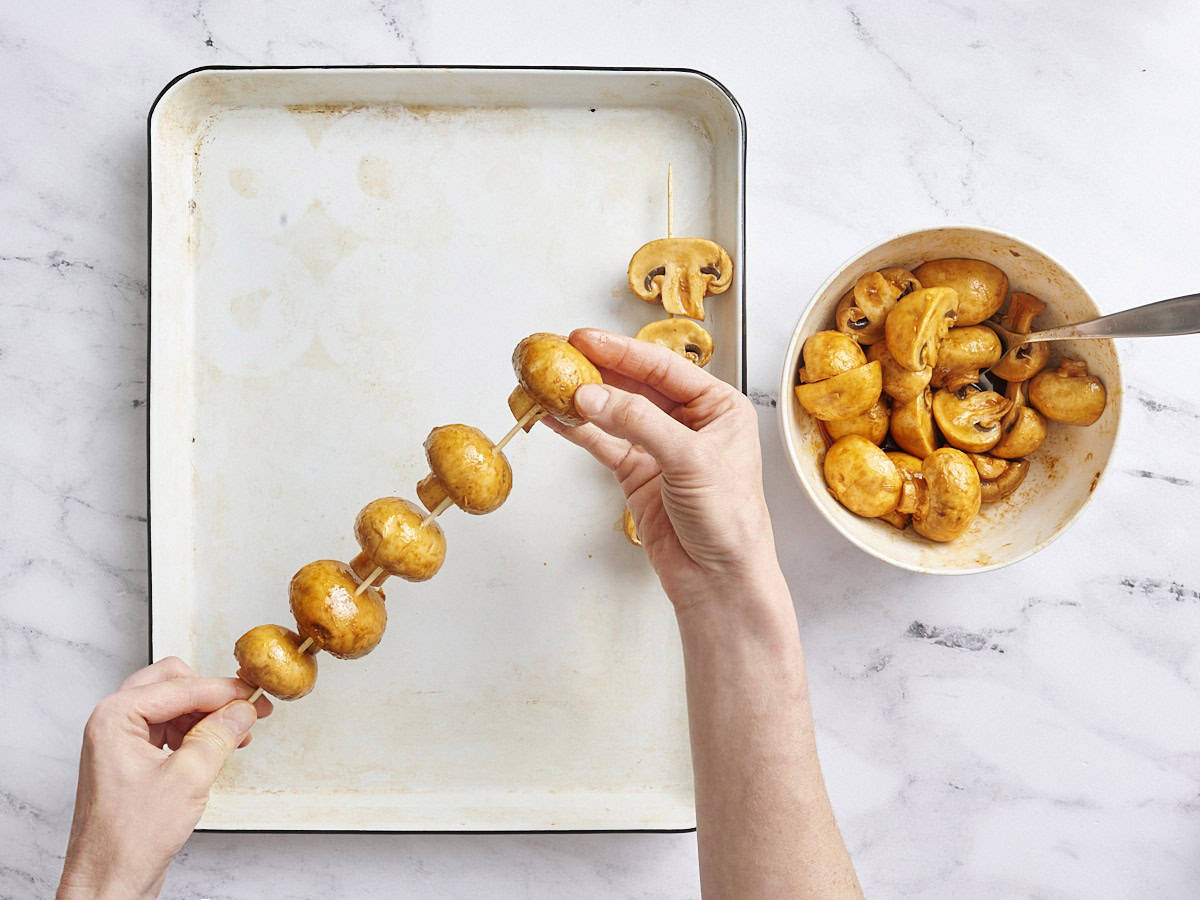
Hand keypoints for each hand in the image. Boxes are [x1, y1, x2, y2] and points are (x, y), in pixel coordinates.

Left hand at [57, 657, 272, 899]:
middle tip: (244, 708)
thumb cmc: (127, 840)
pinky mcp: (131, 759)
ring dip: (206, 715)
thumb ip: (219, 735)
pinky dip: (195, 733)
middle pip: (173, 683)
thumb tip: (242, 710)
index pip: (182, 686)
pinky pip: (168, 728)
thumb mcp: (188, 779)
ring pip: (173, 705)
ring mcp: (120, 741)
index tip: (255, 695)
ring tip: (237, 734)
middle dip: (211, 696)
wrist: (108, 883)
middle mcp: (112, 723)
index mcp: (115, 717)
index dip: (224, 691)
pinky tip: (216, 749)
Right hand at [546, 328, 781, 611]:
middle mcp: (689, 423)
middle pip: (635, 385)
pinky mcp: (637, 474)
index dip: (622, 351)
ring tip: (548, 383)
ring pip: (614, 413)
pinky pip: (602, 443)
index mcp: (718, 406)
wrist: (719, 580)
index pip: (663, 368)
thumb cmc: (730, 520)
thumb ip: (639, 423)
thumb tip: (592, 395)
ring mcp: (660, 448)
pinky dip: (577, 431)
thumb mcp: (690, 460)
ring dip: (582, 399)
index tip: (585, 339)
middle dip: (597, 371)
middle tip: (559, 356)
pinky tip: (554, 417)